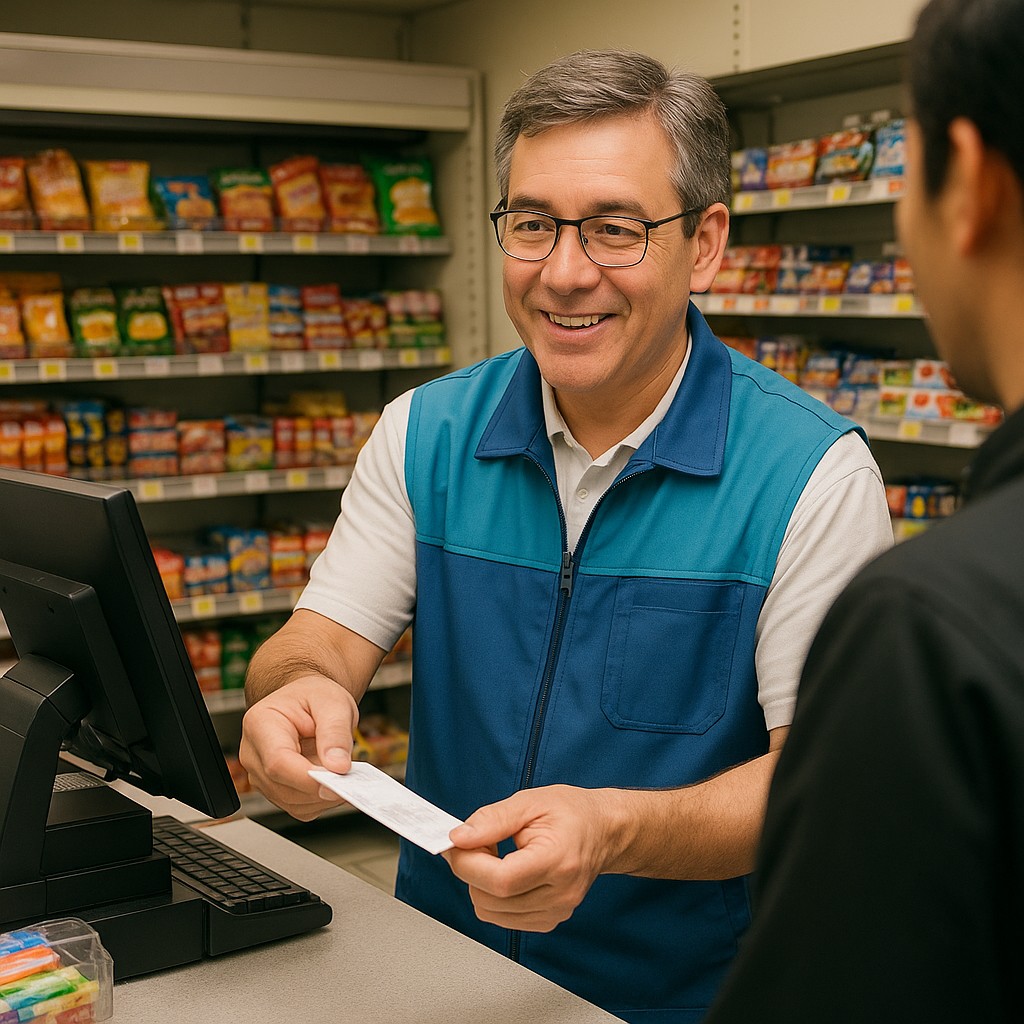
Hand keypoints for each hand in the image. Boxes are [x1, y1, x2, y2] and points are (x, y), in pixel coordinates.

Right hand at [239, 674, 358, 820]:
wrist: (307, 699)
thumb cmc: (314, 697)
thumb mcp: (334, 703)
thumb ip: (336, 733)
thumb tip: (338, 767)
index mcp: (260, 723)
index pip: (278, 762)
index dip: (309, 778)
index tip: (338, 780)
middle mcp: (253, 753)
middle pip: (284, 788)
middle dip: (322, 788)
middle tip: (351, 776)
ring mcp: (260, 775)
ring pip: (292, 803)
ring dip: (323, 796)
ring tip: (341, 771)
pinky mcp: (273, 790)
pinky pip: (298, 808)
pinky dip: (320, 800)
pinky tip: (331, 779)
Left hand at [443, 785, 615, 931]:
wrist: (603, 831)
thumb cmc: (572, 813)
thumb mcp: (530, 802)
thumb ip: (492, 820)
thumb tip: (459, 837)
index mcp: (558, 860)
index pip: (502, 880)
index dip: (468, 864)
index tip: (455, 844)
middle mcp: (560, 894)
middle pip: (492, 900)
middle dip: (470, 870)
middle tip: (475, 842)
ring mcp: (556, 911)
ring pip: (492, 913)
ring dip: (480, 884)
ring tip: (494, 855)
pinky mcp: (549, 920)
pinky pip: (503, 918)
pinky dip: (493, 896)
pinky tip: (504, 871)